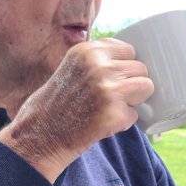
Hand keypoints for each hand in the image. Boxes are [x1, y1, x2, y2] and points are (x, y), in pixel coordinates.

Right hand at [0, 38, 152, 181]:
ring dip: (133, 101)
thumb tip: (133, 62)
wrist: (39, 136)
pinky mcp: (114, 114)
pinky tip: (102, 124)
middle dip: (131, 85)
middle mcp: (99, 66)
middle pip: (141, 69)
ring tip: (110, 109)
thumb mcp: (71, 67)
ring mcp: (108, 89)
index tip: (112, 80)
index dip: (123, 68)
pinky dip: (123, 122)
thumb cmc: (55, 104)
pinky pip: (136, 115)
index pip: (128, 50)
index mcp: (87, 51)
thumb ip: (98, 60)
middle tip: (109, 99)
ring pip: (146, 87)